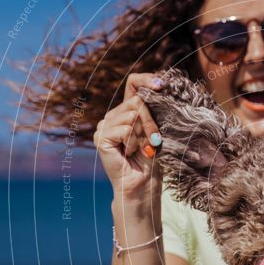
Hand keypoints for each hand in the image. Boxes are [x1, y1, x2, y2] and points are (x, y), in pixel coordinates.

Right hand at [93, 72, 164, 203]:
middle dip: (151, 122)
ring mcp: (104, 126)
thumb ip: (153, 110)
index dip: (147, 80)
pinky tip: (130, 154)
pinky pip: (125, 129)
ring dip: (144, 135)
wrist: (144, 184)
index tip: (162, 84)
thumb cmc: (152, 159)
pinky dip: (133, 142)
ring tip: (141, 149)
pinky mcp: (101, 137)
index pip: (133, 83)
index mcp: (126, 111)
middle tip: (154, 141)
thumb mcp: (156, 130)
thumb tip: (159, 87)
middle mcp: (113, 115)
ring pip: (132, 115)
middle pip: (137, 101)